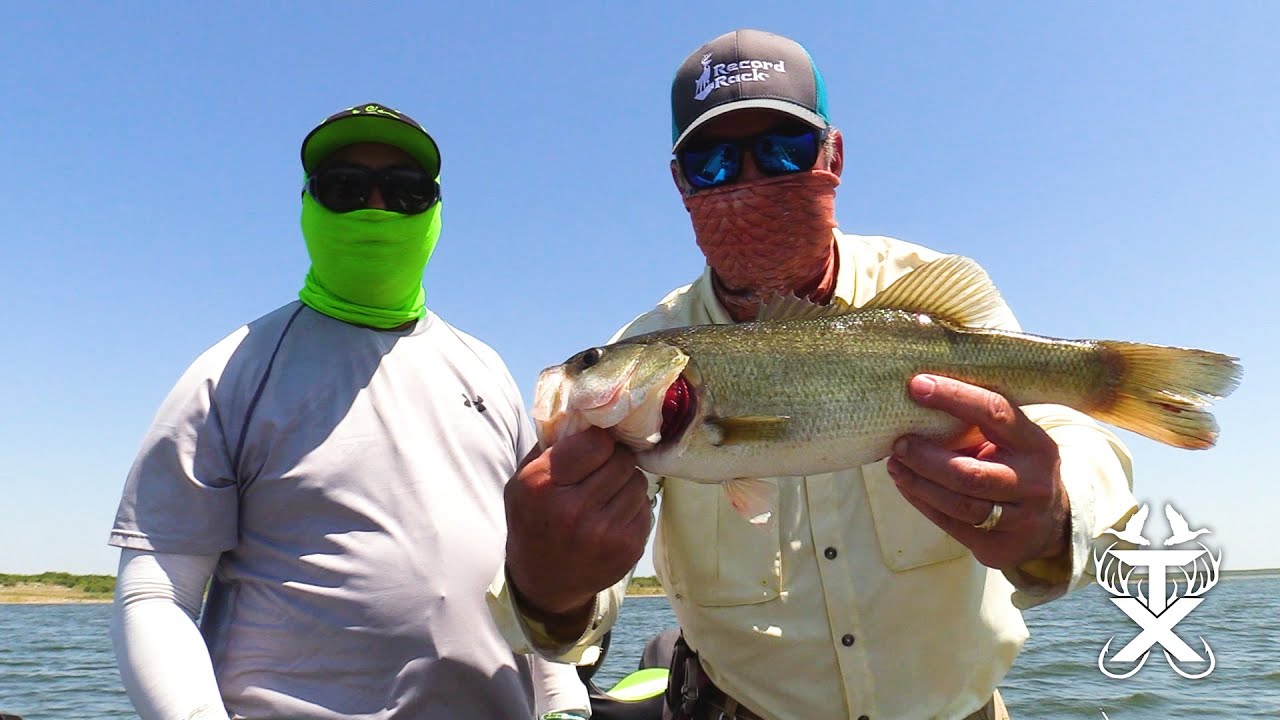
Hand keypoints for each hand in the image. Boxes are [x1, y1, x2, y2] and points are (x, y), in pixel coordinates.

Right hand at [504, 427, 649, 630]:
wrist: (543, 581)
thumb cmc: (533, 519)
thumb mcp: (523, 480)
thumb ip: (551, 445)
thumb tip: (588, 410)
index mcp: (543, 485)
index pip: (598, 442)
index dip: (599, 442)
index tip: (593, 449)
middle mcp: (574, 510)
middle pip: (623, 460)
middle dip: (615, 460)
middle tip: (603, 469)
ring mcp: (604, 533)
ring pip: (639, 482)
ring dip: (626, 483)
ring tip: (606, 494)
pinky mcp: (627, 549)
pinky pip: (646, 507)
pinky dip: (632, 507)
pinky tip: (613, 515)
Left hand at [886, 374, 1070, 570]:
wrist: (1049, 526)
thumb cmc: (1016, 468)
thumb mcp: (1013, 443)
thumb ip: (978, 426)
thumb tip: (917, 398)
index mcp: (1036, 445)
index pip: (995, 414)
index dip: (955, 398)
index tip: (918, 385)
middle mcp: (1033, 483)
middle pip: (970, 473)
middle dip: (926, 458)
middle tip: (898, 443)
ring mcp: (1019, 520)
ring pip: (958, 504)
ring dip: (918, 483)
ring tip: (894, 464)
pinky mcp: (999, 547)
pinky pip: (951, 525)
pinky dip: (922, 502)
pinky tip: (905, 484)